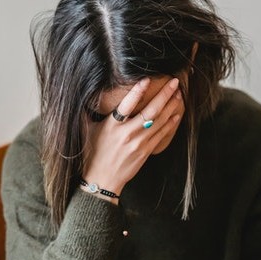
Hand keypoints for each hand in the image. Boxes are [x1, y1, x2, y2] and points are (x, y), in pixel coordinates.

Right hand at [82, 77, 182, 202]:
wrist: (102, 180)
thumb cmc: (92, 154)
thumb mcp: (86, 131)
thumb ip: (86, 112)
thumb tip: (82, 94)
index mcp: (112, 126)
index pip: (126, 105)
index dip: (137, 91)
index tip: (147, 79)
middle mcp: (127, 134)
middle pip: (150, 111)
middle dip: (164, 95)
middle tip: (174, 82)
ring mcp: (139, 143)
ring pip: (159, 121)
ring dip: (171, 106)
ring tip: (178, 94)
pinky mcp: (146, 151)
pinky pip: (161, 135)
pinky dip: (170, 123)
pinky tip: (177, 114)